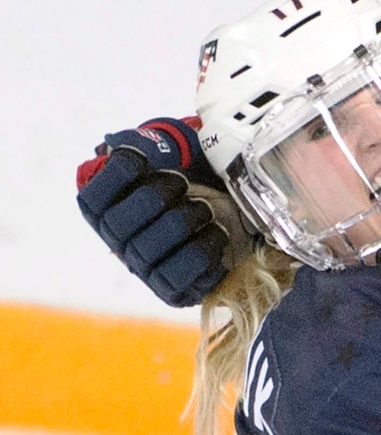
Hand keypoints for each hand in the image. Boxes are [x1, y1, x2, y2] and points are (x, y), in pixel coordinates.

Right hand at [76, 117, 250, 306]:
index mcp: (107, 211)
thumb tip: (122, 149)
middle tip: (182, 182)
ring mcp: (145, 270)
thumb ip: (147, 146)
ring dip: (184, 221)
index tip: (142, 159)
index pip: (91, 199)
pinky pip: (182, 274)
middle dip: (155, 196)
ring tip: (205, 208)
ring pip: (150, 248)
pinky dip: (204, 247)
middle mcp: (119, 243)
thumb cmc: (195, 184)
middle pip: (119, 225)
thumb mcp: (171, 157)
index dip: (117, 175)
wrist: (235, 216)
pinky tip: (217, 232)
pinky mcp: (174, 290)